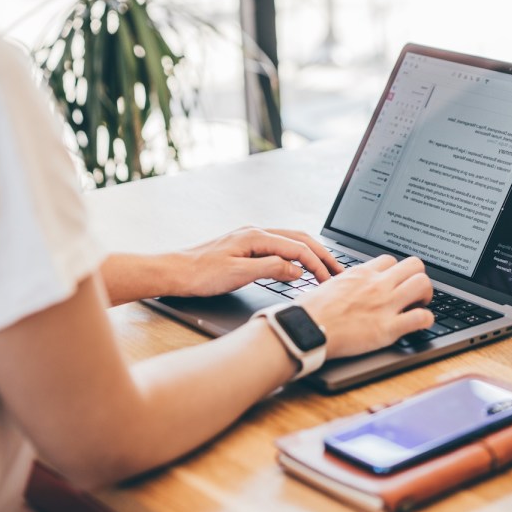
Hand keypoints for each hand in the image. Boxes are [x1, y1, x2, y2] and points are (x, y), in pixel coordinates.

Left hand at [173, 226, 344, 296]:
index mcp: (256, 236)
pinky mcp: (246, 247)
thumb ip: (271, 268)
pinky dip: (296, 255)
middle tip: (338, 270)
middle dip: (321, 254)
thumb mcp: (238, 274)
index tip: (330, 279)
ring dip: (310, 254)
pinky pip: (279, 247)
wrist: (173, 271)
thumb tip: (297, 269)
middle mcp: (255, 232)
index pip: (297, 248)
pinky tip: (299, 266)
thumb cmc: (199, 274)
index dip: (317, 264)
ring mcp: (250, 238)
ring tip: (325, 267)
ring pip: (291, 241)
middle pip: (299, 239)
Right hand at [298, 255, 433, 358]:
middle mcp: (377, 285)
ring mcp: (384, 305)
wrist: (305, 329)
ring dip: (426, 295)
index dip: (396, 271)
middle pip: (414, 265)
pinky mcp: (388, 328)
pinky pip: (422, 318)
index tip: (395, 283)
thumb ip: (346, 282)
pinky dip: (427, 320)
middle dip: (418, 277)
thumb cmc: (310, 310)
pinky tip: (422, 323)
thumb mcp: (329, 284)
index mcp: (361, 274)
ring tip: (419, 305)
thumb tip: (348, 285)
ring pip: (423, 284)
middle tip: (413, 292)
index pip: (390, 260)